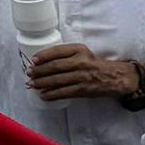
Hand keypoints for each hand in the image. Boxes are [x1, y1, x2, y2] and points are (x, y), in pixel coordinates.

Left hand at [24, 45, 142, 105]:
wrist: (116, 77)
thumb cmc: (95, 64)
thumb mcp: (83, 53)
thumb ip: (67, 55)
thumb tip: (44, 62)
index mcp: (79, 49)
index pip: (57, 51)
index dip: (43, 56)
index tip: (33, 60)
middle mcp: (81, 61)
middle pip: (55, 66)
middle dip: (39, 71)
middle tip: (29, 74)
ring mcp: (83, 76)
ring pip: (58, 80)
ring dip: (42, 83)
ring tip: (32, 85)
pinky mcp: (84, 89)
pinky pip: (65, 92)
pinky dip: (52, 94)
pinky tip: (44, 95)